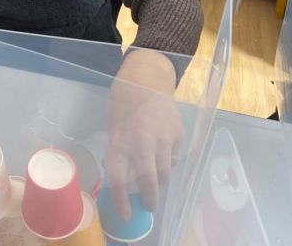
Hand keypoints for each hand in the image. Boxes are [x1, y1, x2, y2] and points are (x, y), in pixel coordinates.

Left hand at [105, 49, 182, 219]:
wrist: (148, 78)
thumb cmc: (124, 99)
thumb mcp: (112, 124)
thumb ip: (116, 147)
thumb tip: (115, 169)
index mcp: (120, 141)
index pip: (119, 180)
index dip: (121, 201)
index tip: (125, 214)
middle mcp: (143, 143)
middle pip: (148, 183)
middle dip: (149, 200)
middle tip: (148, 206)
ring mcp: (164, 140)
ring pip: (165, 174)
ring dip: (159, 181)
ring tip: (154, 180)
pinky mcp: (179, 135)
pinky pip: (175, 158)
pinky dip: (168, 162)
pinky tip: (162, 154)